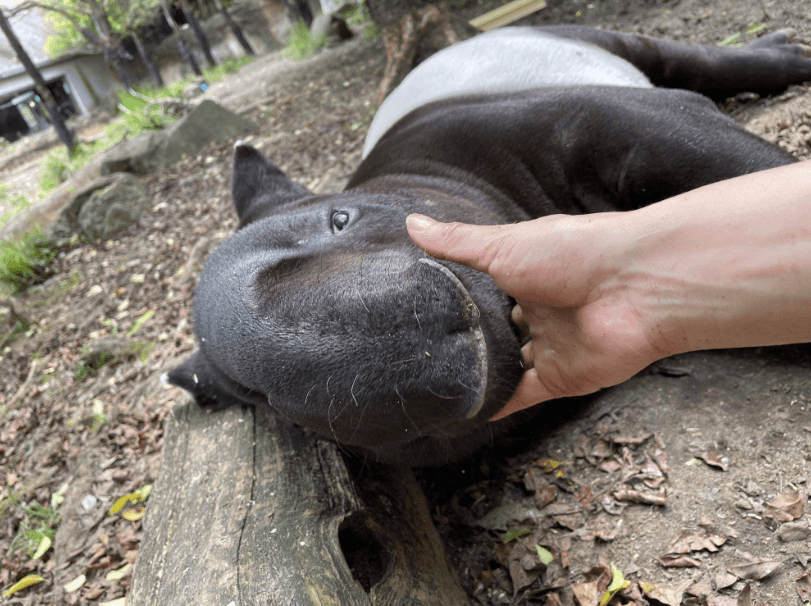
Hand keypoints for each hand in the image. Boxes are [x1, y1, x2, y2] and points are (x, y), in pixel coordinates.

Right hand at [406, 213, 667, 419]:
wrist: (635, 285)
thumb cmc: (573, 253)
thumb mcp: (504, 245)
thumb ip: (458, 242)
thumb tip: (412, 222)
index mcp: (526, 275)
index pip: (485, 290)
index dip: (457, 299)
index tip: (421, 309)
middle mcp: (537, 310)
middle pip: (497, 331)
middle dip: (468, 339)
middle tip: (422, 350)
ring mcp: (549, 345)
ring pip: (507, 366)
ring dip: (481, 374)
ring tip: (435, 382)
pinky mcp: (560, 377)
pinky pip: (523, 396)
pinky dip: (497, 404)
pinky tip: (466, 411)